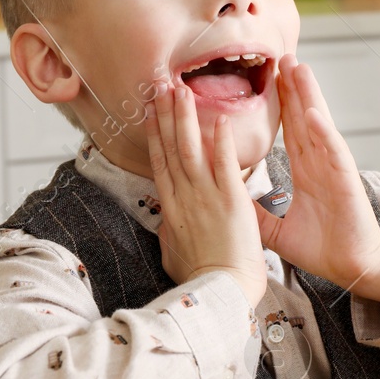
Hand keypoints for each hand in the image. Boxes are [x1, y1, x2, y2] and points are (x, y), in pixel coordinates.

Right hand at [144, 80, 266, 305]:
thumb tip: (167, 223)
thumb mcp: (173, 253)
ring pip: (191, 150)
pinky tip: (221, 119)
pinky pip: (225, 164)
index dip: (153, 134)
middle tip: (161, 86)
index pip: (159, 162)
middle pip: (170, 148)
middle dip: (164, 115)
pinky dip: (222, 142)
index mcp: (171, 209)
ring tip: (183, 91)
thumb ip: (170, 231)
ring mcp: (206, 197)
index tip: (149, 111)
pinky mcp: (231, 201)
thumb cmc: (201, 279)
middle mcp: (184, 197)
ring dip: (186, 119)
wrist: (220, 292)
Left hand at [255, 55, 379, 306]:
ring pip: (318, 124)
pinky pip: (333, 151)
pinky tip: (313, 113)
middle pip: (302, 116)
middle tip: (279, 55)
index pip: (289, 128)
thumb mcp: (275, 227)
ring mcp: (332, 167)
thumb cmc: (320, 246)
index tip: (264, 78)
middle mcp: (319, 162)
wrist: (348, 267)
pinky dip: (323, 131)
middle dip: (291, 87)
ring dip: (308, 96)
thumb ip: (254, 208)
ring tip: (297, 67)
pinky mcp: (344, 180)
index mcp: (305, 170)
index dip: (279, 103)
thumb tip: (227, 196)